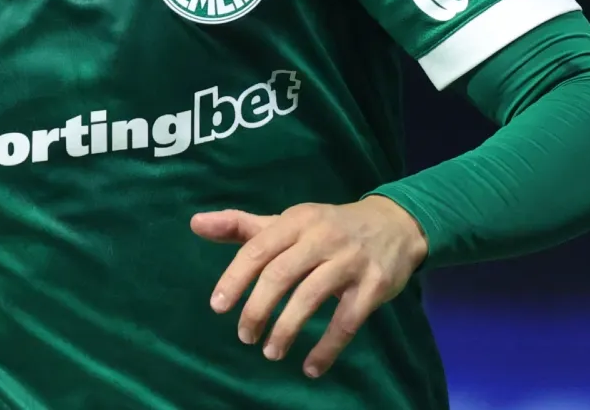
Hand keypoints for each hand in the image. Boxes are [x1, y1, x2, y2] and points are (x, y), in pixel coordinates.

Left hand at [192, 195, 427, 378]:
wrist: (395, 225)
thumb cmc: (328, 227)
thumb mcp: (288, 222)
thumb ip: (241, 226)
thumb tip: (195, 223)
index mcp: (296, 221)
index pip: (258, 249)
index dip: (236, 278)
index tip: (218, 307)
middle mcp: (322, 237)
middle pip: (281, 274)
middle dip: (257, 308)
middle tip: (244, 336)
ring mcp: (350, 261)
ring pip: (311, 297)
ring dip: (286, 329)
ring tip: (270, 352)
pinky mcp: (374, 285)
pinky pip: (347, 321)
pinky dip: (327, 347)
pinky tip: (311, 367)